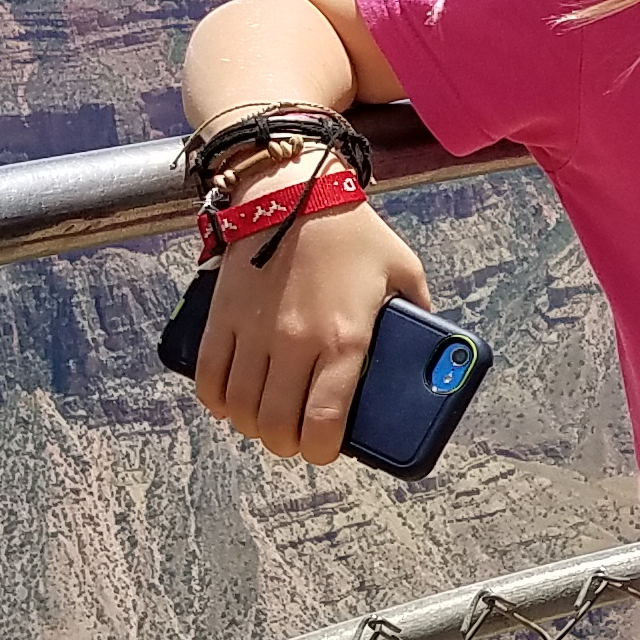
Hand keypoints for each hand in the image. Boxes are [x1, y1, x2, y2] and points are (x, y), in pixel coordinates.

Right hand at [196, 198, 431, 468]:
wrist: (293, 188)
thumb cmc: (352, 231)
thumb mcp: (403, 270)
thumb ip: (420, 313)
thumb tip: (431, 349)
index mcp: (345, 338)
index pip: (325, 421)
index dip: (323, 450)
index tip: (326, 449)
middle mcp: (295, 343)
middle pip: (278, 426)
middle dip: (289, 444)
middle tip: (298, 436)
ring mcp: (253, 333)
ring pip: (242, 410)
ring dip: (254, 426)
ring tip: (268, 419)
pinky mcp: (222, 318)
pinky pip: (209, 379)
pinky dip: (218, 401)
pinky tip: (231, 402)